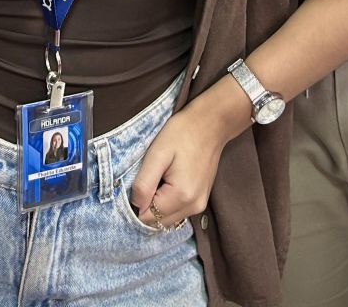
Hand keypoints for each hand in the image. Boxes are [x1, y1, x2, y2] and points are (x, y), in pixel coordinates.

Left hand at [128, 86, 244, 229]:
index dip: (136, 203)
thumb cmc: (182, 133)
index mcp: (181, 196)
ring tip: (157, 178)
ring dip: (157, 205)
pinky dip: (167, 203)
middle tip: (146, 179)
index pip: (147, 217)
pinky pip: (177, 211)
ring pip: (168, 219)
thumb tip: (135, 204)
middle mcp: (193, 207)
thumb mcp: (157, 154)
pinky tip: (167, 182)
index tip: (136, 183)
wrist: (211, 124)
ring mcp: (200, 205)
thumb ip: (144, 183)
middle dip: (146, 206)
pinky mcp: (201, 200)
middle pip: (158, 222)